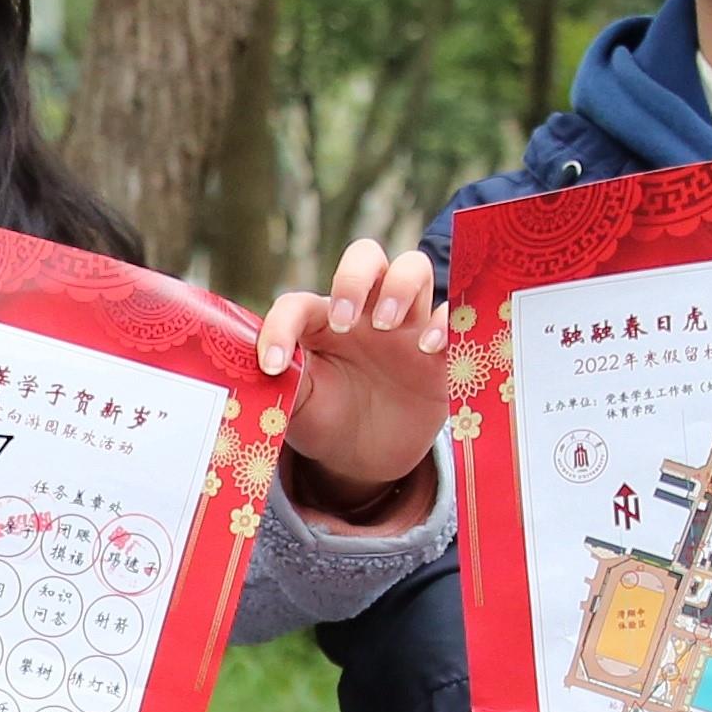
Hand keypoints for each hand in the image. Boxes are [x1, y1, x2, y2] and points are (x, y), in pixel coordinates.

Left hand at [256, 238, 452, 521]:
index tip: (274, 366)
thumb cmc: (324, 418)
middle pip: (366, 256)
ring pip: (412, 267)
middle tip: (344, 320)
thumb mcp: (298, 409)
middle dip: (354, 278)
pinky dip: (446, 321)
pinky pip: (453, 313)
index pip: (297, 304)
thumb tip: (258, 378)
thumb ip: (281, 389)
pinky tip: (430, 348)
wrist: (366, 456)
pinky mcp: (438, 346)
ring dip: (400, 286)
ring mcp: (404, 323)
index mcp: (318, 321)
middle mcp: (362, 308)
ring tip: (385, 324)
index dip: (281, 328)